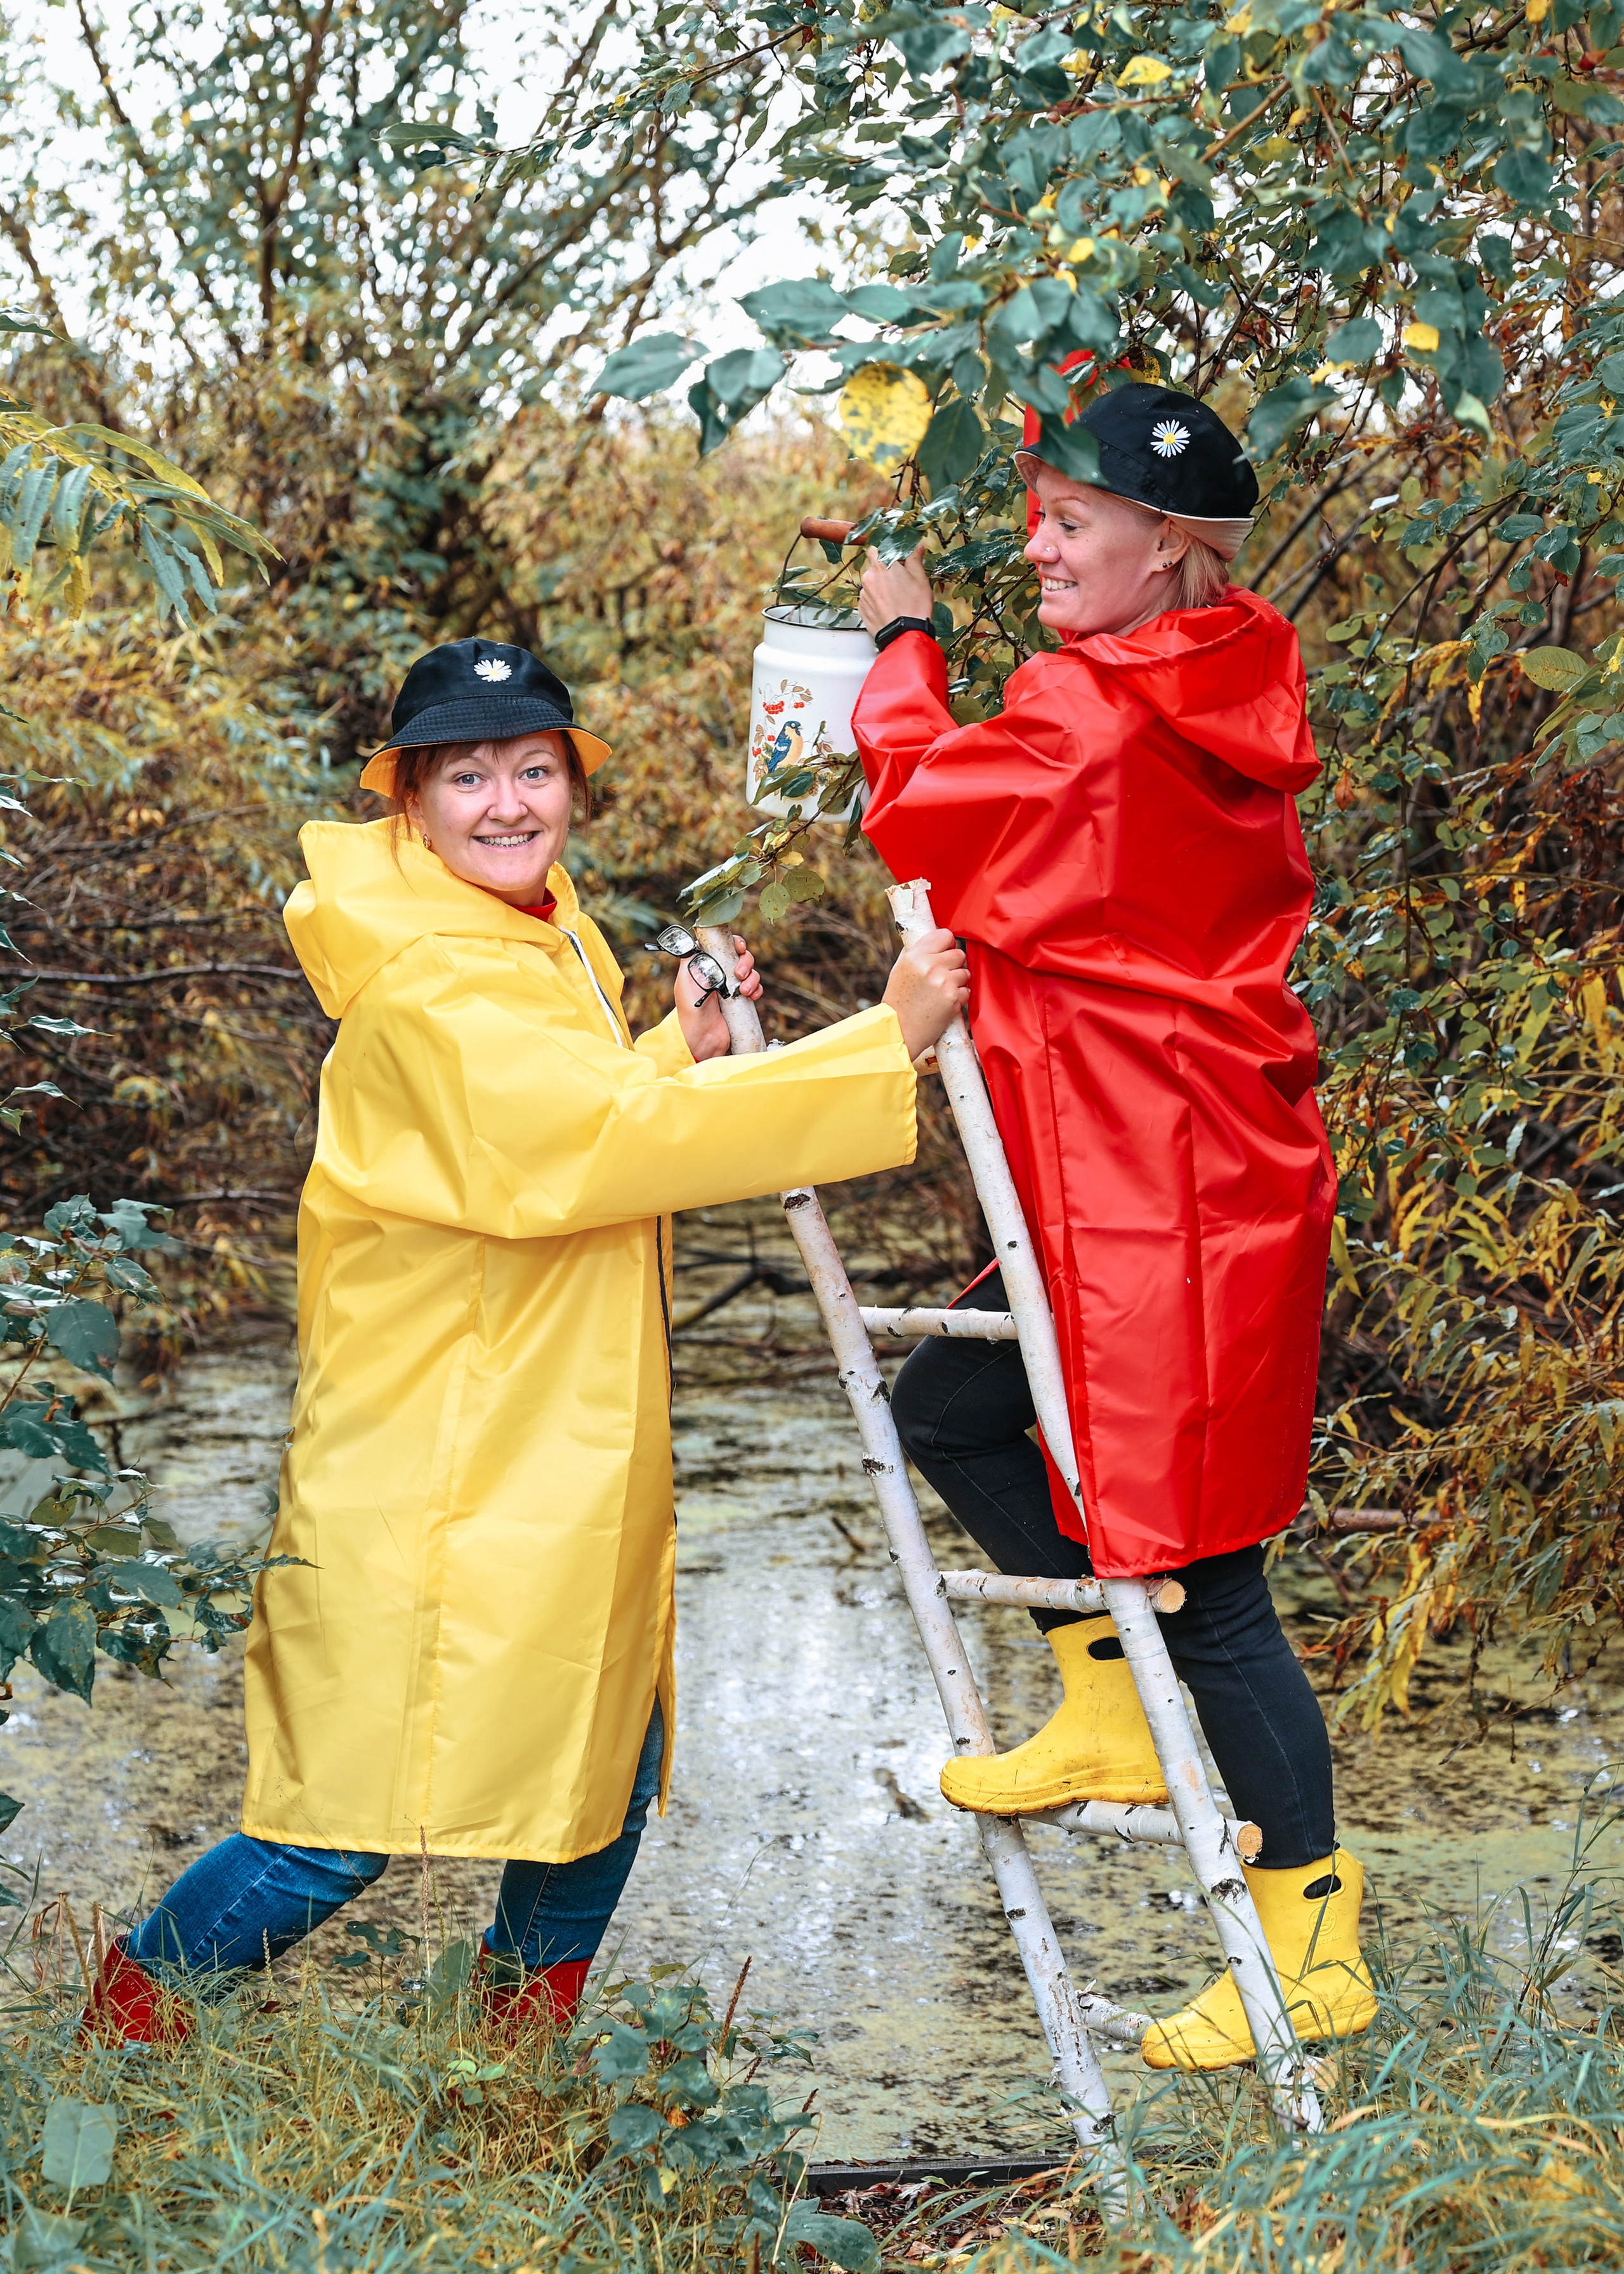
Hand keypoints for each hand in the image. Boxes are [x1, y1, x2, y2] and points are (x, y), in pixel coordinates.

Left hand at [677, 937, 761, 1061]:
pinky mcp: (740, 1000)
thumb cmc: (690, 1011)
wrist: (702, 1039)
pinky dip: (757, 989)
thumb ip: (691, 961)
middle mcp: (719, 973)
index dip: (733, 943)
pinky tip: (751, 997)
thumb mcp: (686, 982)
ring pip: (750, 971)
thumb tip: (697, 943)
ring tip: (744, 992)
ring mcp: (731, 987)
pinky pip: (755, 987)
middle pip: (740, 956)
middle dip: (745, 961)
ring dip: (752, 978)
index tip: (738, 947)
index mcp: (705, 965)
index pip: (722, 946)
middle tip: (740, 974)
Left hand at [858, 545, 932, 637]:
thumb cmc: (914, 608)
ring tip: (895, 598)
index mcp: (882, 565)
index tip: (892, 561)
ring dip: (880, 588)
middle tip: (898, 582)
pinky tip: (889, 607)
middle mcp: (869, 578)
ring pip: (871, 585)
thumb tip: (917, 549)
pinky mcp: (862, 608)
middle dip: (883, 573)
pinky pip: (869, 600)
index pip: (876, 550)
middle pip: (873, 569)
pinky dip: (876, 602)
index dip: (884, 555)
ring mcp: (864, 594)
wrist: (905, 634)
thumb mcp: (920, 579)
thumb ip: (915, 560)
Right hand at [881, 927, 969, 1061]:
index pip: (945, 935)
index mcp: (915, 956)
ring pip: (965, 972)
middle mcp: (930, 966)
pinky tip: (944, 1004)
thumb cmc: (898, 1002)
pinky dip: (959, 998)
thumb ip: (916, 952)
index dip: (948, 944)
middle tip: (942, 978)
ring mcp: (943, 982)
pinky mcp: (953, 999)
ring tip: (941, 993)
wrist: (898, 1031)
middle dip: (953, 965)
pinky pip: (967, 990)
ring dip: (957, 982)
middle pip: (959, 953)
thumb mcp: (899, 970)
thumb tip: (934, 938)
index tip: (945, 953)